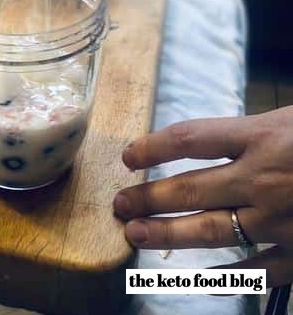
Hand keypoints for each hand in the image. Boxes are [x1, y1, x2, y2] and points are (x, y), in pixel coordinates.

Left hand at [113, 107, 292, 286]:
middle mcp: (261, 179)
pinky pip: (256, 270)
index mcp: (258, 137)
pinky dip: (224, 274)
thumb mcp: (287, 119)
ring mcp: (279, 219)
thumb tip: (210, 141)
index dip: (152, 148)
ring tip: (136, 234)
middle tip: (119, 204)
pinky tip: (196, 275)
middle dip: (148, 197)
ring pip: (212, 230)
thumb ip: (250, 132)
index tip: (128, 157)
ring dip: (169, 234)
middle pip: (191, 188)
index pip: (190, 139)